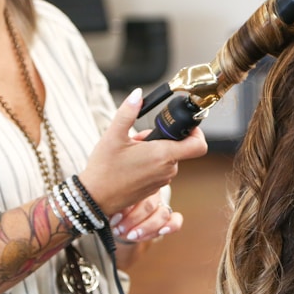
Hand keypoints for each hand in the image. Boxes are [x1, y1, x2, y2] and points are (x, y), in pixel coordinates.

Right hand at [78, 88, 207, 215]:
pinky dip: (151, 163)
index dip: (197, 133)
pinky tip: (131, 163)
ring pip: (168, 159)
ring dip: (154, 151)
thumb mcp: (113, 135)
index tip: (185, 127)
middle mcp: (167, 170)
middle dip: (162, 139)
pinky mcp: (155, 189)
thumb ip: (127, 112)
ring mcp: (162, 181)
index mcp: (163, 155)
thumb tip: (137, 94)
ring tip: (132, 152)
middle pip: (178, 148)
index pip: (198, 146)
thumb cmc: (104, 169)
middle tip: (140, 139)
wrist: (96, 198)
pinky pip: (160, 170)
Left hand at [111, 191, 181, 243]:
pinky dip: (171, 226)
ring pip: (162, 214)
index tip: (113, 220)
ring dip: (146, 228)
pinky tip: (162, 231)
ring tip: (130, 236)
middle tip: (118, 230)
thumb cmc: (112, 210)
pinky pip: (176, 220)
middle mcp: (152, 193)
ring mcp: (161, 206)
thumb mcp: (109, 206)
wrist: (119, 222)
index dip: (125, 209)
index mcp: (137, 185)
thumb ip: (111, 206)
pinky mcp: (168, 219)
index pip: (136, 194)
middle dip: (133, 221)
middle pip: (149, 205)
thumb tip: (111, 213)